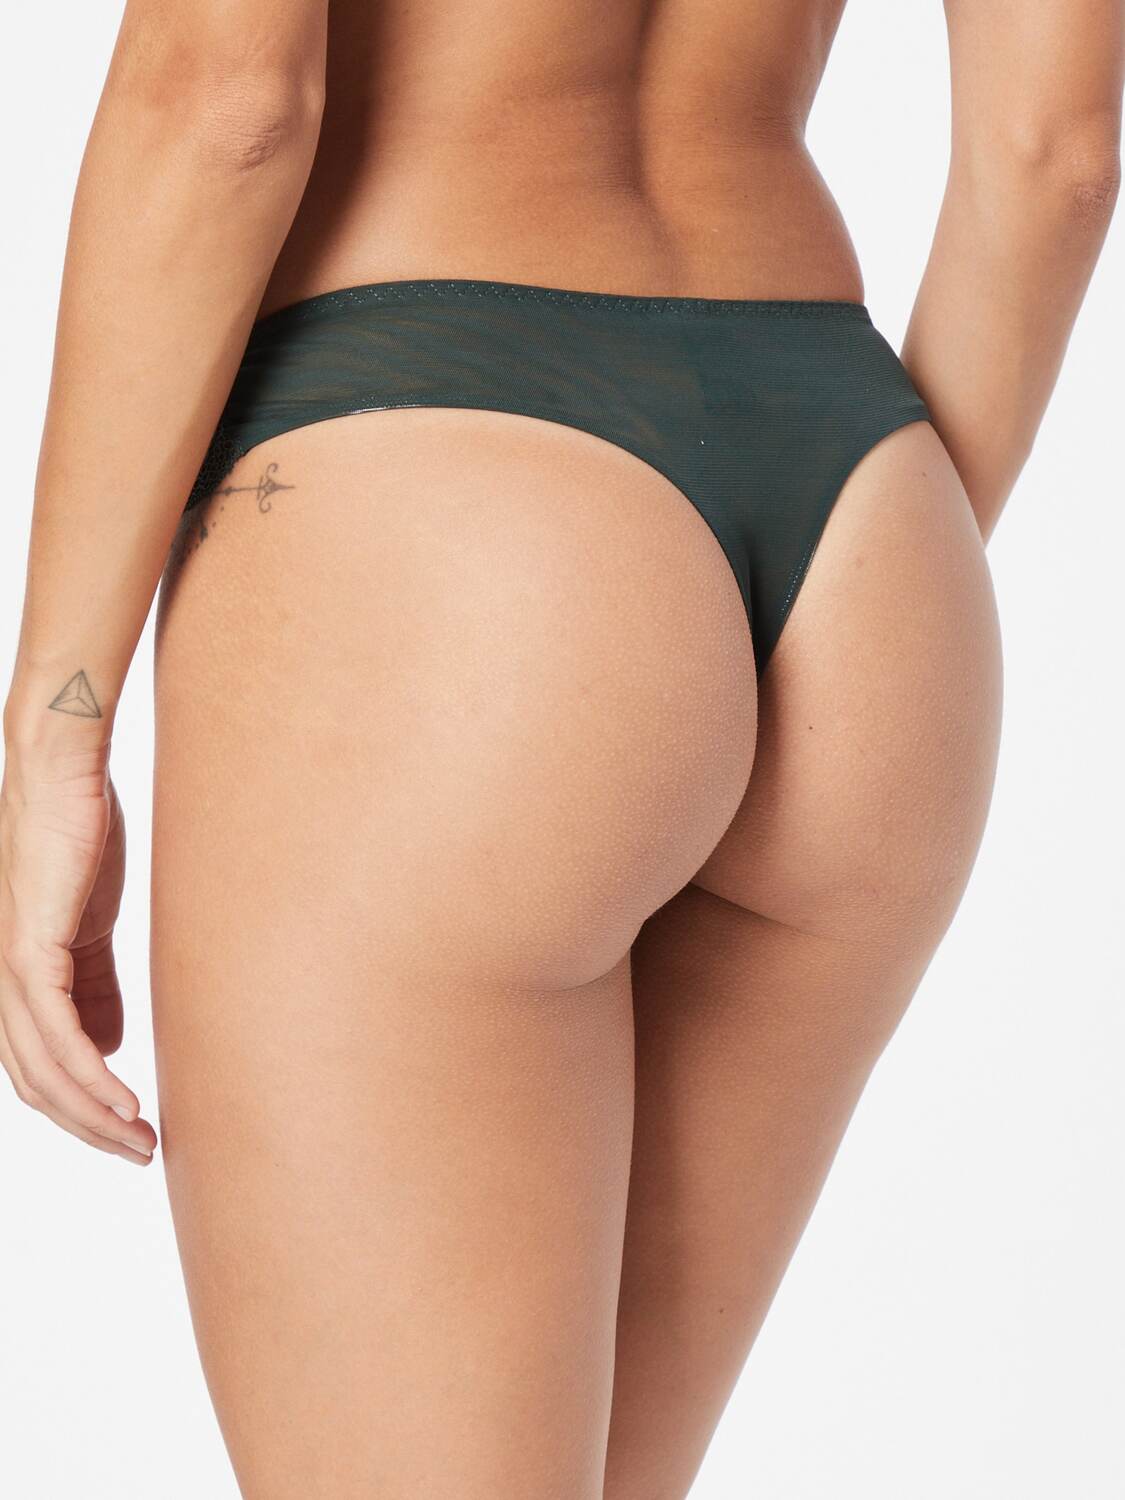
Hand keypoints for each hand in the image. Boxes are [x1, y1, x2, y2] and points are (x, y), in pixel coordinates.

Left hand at [0, 743, 156, 1162]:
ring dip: (93, 1115)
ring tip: (140, 1140)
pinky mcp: (29, 949)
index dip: (78, 1107)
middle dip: (89, 1127)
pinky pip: (56, 1034)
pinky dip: (89, 1077)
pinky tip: (122, 1101)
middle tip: (140, 1153)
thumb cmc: (78, 833)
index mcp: (14, 976)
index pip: (37, 1064)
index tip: (128, 1130)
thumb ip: (96, 982)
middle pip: (35, 1082)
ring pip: (41, 1070)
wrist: (63, 771)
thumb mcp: (91, 922)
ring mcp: (8, 966)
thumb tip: (108, 1042)